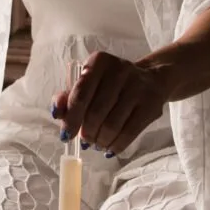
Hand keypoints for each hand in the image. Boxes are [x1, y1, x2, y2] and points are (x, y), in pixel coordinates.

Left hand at [51, 51, 167, 157]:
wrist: (151, 80)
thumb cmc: (110, 84)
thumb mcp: (88, 84)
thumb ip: (68, 97)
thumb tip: (57, 113)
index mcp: (99, 62)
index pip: (80, 95)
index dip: (71, 119)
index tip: (66, 136)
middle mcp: (119, 70)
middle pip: (95, 113)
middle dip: (86, 133)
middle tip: (85, 141)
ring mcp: (138, 87)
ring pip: (112, 125)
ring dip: (100, 141)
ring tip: (97, 143)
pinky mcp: (151, 105)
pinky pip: (129, 132)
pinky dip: (116, 145)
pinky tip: (110, 148)